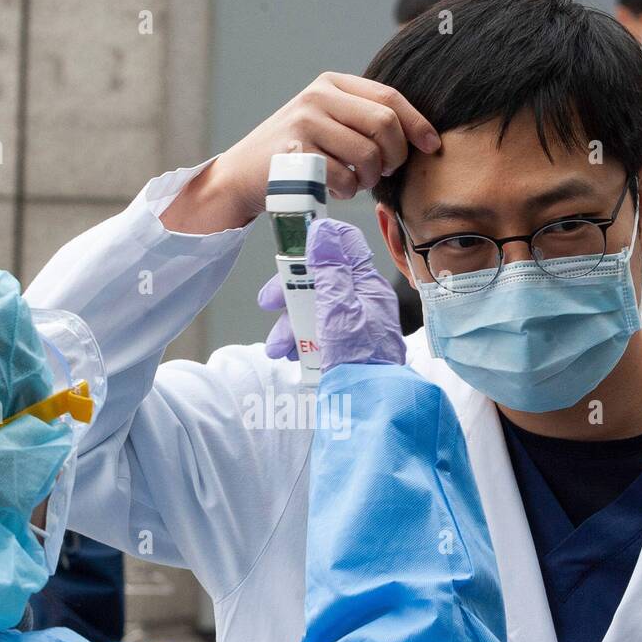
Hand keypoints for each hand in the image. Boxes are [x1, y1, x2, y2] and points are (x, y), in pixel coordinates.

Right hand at [162, 73, 439, 233]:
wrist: (241, 176)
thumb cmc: (294, 155)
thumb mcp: (326, 123)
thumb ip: (362, 120)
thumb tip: (420, 137)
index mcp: (331, 83)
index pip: (389, 97)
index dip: (417, 123)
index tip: (431, 145)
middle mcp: (318, 96)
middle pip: (385, 124)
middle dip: (395, 155)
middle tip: (385, 172)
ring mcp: (305, 122)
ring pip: (368, 154)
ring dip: (369, 178)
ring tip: (356, 183)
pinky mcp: (296, 153)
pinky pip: (344, 177)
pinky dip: (347, 191)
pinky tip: (335, 190)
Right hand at [259, 218, 405, 371]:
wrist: (370, 410)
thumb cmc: (360, 364)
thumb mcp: (340, 311)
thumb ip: (330, 271)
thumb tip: (323, 231)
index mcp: (367, 286)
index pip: (345, 245)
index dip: (314, 243)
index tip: (289, 250)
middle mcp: (362, 302)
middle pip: (320, 280)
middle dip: (291, 293)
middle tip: (270, 304)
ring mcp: (353, 325)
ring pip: (314, 309)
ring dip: (290, 324)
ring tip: (278, 348)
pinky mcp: (344, 347)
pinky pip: (317, 334)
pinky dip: (300, 342)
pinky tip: (290, 355)